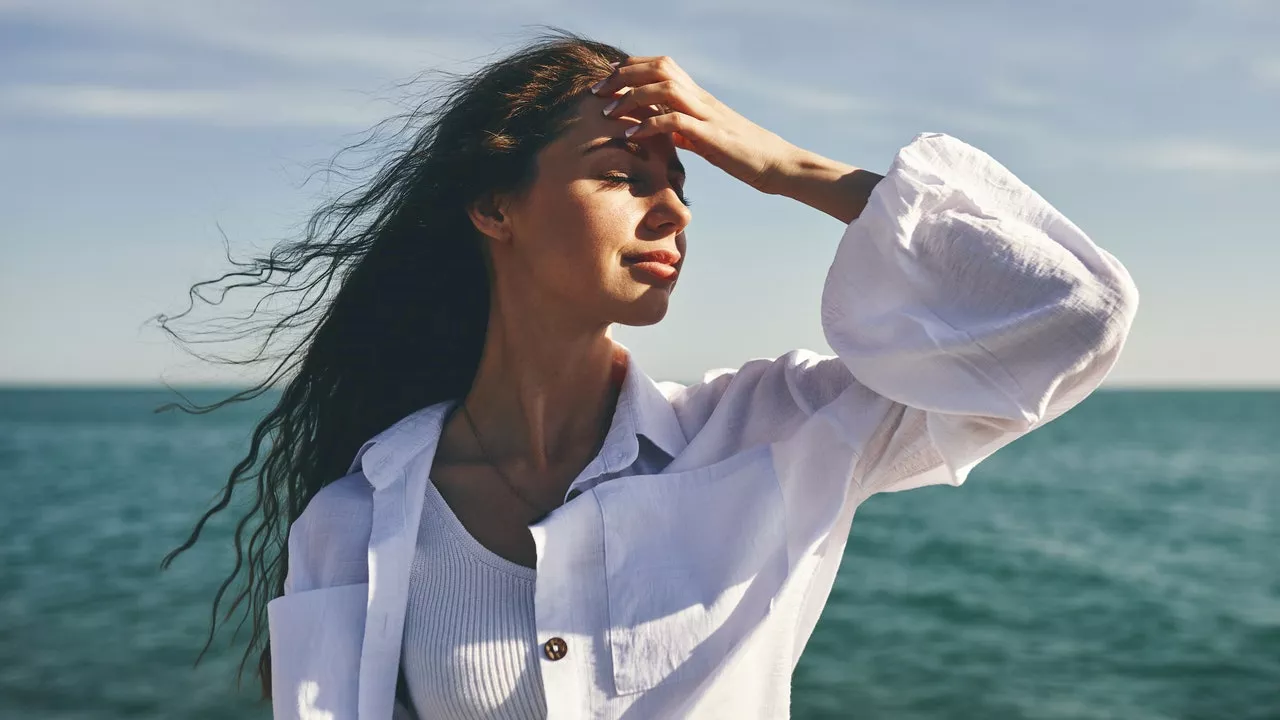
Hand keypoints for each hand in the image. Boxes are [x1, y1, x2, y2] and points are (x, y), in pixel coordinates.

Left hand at [592, 56, 800, 194]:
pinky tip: (633, 134)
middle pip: (659, 67)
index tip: (608, 79)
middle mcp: (702, 99)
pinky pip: (676, 121)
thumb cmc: (745, 157)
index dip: (632, 66)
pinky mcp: (712, 137)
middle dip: (624, 75)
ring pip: (664, 88)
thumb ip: (686, 132)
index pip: (663, 66)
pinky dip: (649, 124)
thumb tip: (664, 132)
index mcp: (700, 98)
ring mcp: (707, 115)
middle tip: (598, 92)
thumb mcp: (708, 141)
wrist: (778, 165)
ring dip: (631, 96)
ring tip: (608, 111)